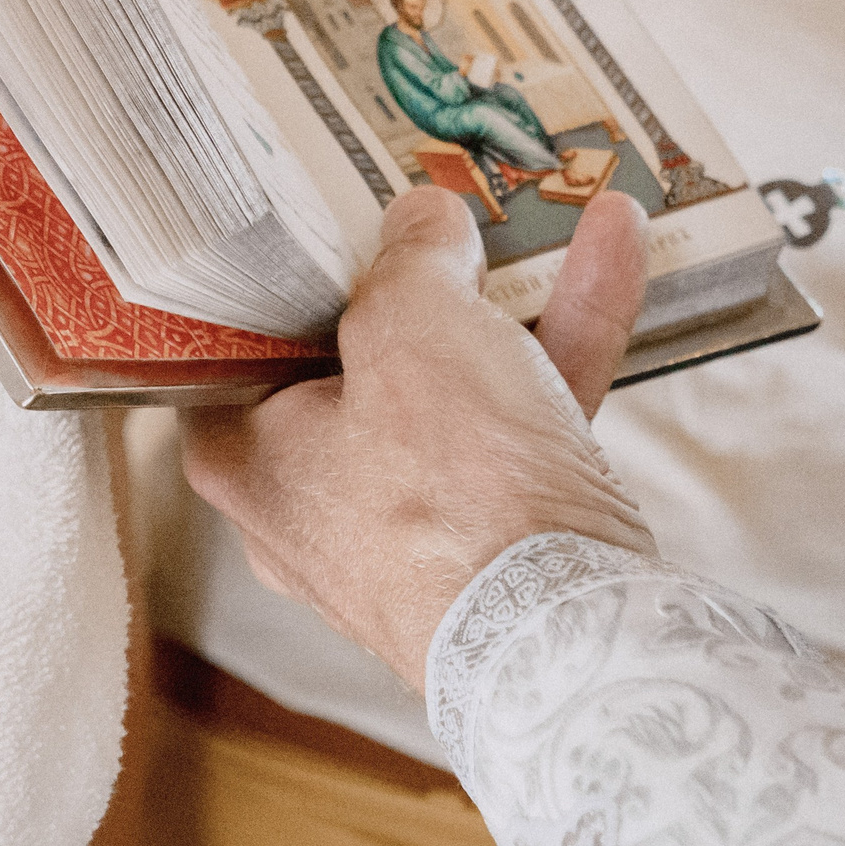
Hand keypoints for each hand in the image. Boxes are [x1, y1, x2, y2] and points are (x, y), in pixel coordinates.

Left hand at [180, 187, 657, 691]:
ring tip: (538, 214)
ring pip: (453, 392)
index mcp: (241, 459)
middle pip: (352, 368)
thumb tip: (421, 218)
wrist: (568, 636)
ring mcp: (407, 534)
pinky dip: (562, 345)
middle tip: (432, 209)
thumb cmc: (449, 488)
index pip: (231, 352)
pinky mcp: (497, 550)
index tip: (310, 219)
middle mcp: (309, 506)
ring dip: (506, 300)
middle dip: (410, 285)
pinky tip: (613, 253)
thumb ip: (409, 259)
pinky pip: (522, 428)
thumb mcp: (412, 325)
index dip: (273, 279)